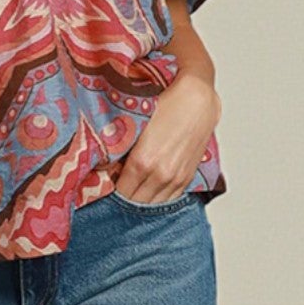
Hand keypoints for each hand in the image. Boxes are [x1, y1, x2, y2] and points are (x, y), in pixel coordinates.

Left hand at [113, 75, 220, 202]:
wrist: (197, 100)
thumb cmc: (166, 106)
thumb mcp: (135, 126)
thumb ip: (120, 150)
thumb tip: (106, 167)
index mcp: (142, 162)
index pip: (119, 192)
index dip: (111, 189)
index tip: (107, 183)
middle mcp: (160, 175)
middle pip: (135, 201)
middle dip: (125, 195)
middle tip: (118, 186)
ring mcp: (175, 179)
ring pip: (152, 204)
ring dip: (141, 198)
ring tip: (134, 188)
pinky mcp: (187, 178)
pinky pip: (169, 199)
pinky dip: (158, 197)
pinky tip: (151, 188)